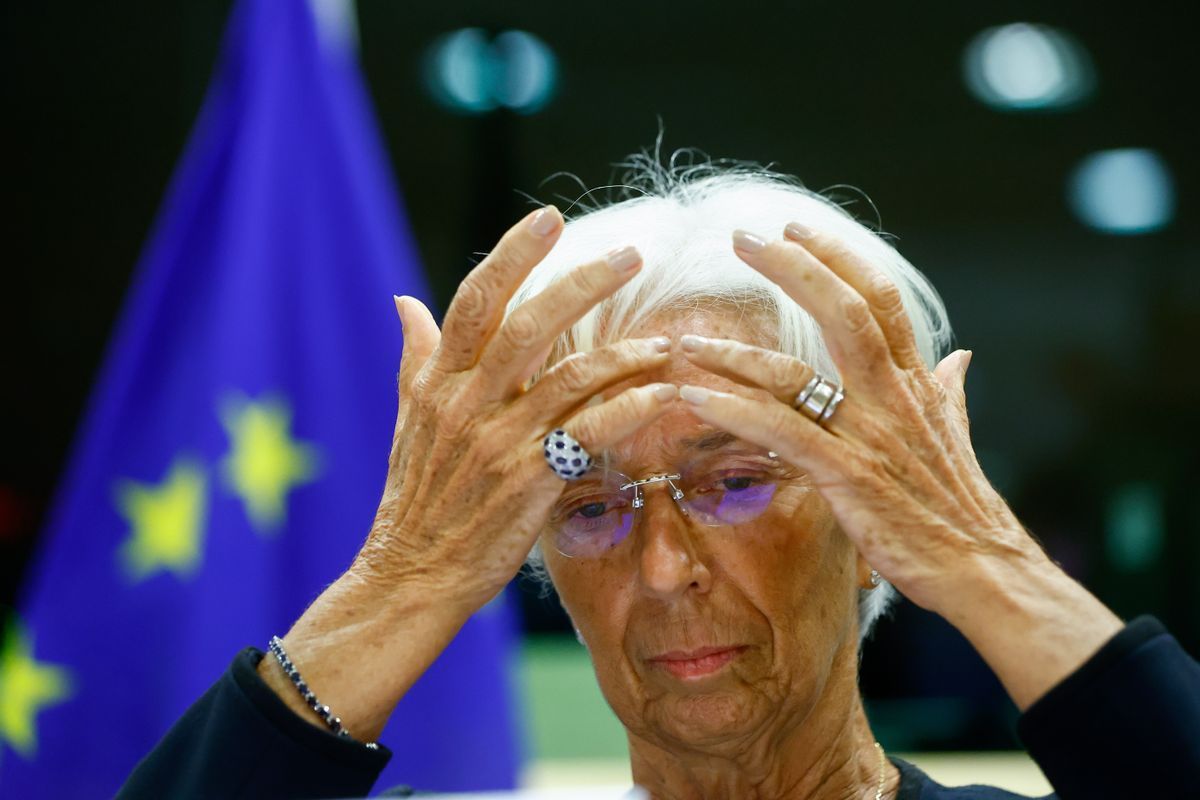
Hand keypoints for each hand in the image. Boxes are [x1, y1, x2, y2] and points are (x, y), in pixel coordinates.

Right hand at [358, 205, 677, 612]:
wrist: (409, 576)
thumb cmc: (416, 499)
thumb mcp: (407, 420)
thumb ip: (415, 356)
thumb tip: (404, 300)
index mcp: (437, 381)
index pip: (475, 301)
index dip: (513, 254)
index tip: (549, 218)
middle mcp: (465, 403)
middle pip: (528, 324)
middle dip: (582, 283)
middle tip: (631, 255)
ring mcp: (497, 441)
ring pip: (569, 377)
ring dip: (624, 353)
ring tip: (666, 341)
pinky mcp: (527, 481)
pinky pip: (589, 433)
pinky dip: (630, 409)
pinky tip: (664, 395)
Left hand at [673, 224, 1029, 614]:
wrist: (984, 571)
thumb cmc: (961, 509)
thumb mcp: (958, 437)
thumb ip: (950, 392)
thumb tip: (961, 356)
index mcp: (917, 382)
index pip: (878, 298)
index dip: (837, 257)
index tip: (797, 228)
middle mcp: (894, 396)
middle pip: (842, 310)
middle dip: (791, 267)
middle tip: (742, 237)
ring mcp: (869, 434)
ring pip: (795, 373)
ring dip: (734, 354)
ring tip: (687, 342)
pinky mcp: (846, 475)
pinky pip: (778, 432)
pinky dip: (731, 411)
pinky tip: (692, 400)